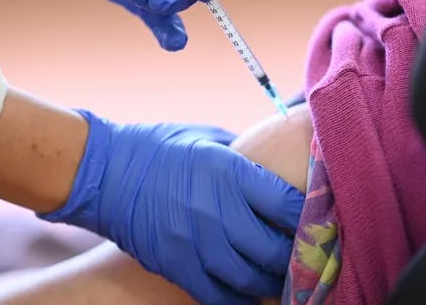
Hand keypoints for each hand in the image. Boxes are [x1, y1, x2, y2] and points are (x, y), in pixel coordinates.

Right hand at [40, 110, 305, 304]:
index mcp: (229, 173)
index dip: (311, 216)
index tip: (321, 220)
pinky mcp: (176, 265)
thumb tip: (275, 164)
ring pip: (252, 279)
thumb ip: (244, 155)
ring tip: (281, 276)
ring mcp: (196, 243)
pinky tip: (249, 292)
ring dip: (273, 281)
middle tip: (306, 255)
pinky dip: (239, 299)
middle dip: (297, 256)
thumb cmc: (158, 146)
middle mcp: (218, 211)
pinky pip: (219, 296)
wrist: (105, 171)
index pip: (288, 205)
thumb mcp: (206, 137)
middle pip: (276, 249)